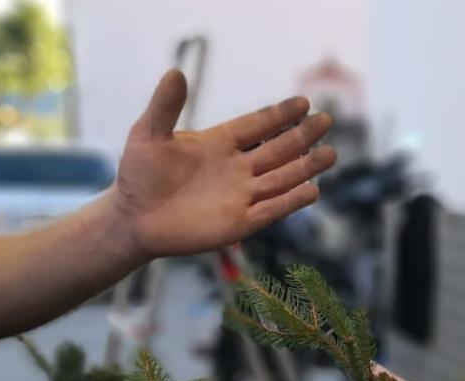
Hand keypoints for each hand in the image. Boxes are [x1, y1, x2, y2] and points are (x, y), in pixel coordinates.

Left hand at [110, 70, 337, 260]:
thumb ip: (165, 106)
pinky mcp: (239, 223)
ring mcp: (240, 196)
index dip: (279, 115)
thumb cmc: (139, 176)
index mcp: (219, 144)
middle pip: (278, 150)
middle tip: (326, 120)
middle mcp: (237, 169)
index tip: (303, 102)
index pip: (257, 126)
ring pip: (282, 179)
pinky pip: (271, 210)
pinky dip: (291, 201)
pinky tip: (312, 190)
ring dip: (306, 167)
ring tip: (331, 153)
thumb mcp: (148, 135)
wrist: (134, 219)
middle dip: (302, 136)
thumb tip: (175, 72)